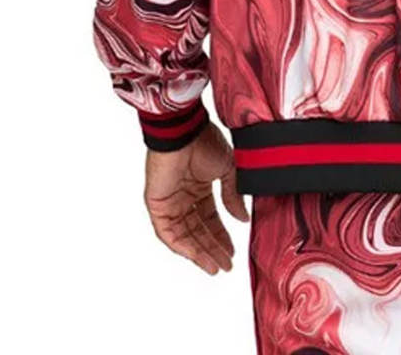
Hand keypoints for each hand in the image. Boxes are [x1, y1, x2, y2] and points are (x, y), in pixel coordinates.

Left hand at [144, 122, 249, 274]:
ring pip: (185, 235)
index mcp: (200, 187)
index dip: (222, 235)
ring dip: (199, 252)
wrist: (184, 133)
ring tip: (214, 267)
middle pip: (199, 230)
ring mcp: (170, 203)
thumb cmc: (205, 142)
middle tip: (225, 265)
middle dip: (213, 248)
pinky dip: (182, 246)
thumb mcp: (229, 169)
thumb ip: (233, 195)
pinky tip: (196, 256)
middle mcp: (185, 197)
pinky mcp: (157, 206)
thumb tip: (242, 218)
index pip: (211, 218)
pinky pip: (168, 233)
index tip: (232, 251)